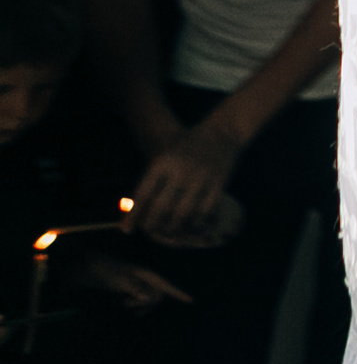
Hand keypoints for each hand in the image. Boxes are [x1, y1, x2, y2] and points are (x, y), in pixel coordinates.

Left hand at [79, 255, 190, 310]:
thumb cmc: (106, 271)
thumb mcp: (120, 279)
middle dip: (146, 304)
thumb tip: (148, 298)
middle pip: (157, 297)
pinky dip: (134, 308)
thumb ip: (134, 288)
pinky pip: (139, 304)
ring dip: (138, 307)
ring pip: (148, 302)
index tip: (191, 301)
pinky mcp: (129, 293)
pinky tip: (124, 307)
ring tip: (122, 304)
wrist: (88, 269)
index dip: (179, 293)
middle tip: (125, 303)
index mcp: (146, 275)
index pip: (166, 285)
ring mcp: (138, 287)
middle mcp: (145, 281)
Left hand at [131, 119, 244, 240]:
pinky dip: (198, 223)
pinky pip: (206, 211)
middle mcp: (181, 170)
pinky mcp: (219, 183)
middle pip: (162, 208)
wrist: (223, 130)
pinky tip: (193, 226)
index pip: (143, 195)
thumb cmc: (186, 144)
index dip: (133, 215)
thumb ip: (151, 180)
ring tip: (170, 233)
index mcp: (163, 162)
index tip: (127, 230)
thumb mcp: (165, 154)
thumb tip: (136, 212)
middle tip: (151, 231)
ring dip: (175, 228)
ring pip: (184, 214)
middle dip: (153, 226)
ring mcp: (201, 178)